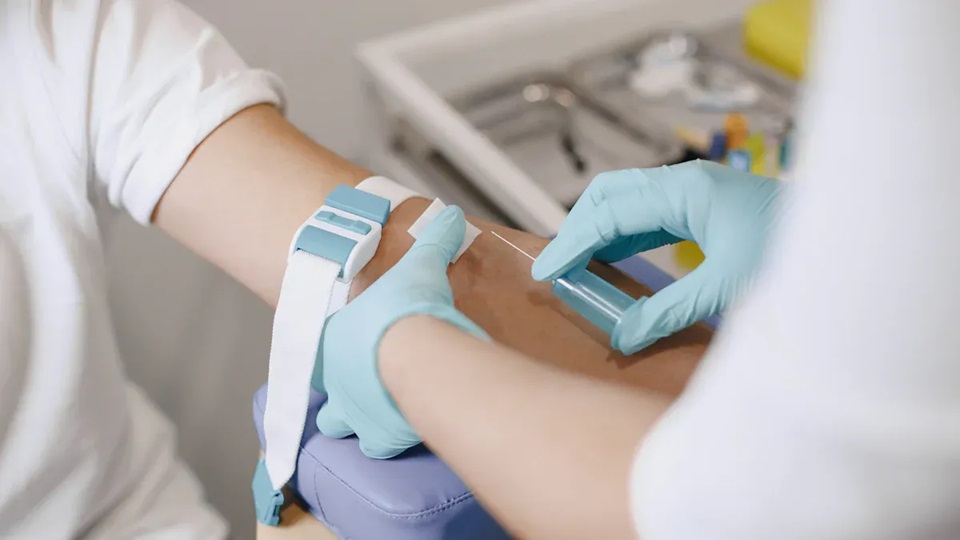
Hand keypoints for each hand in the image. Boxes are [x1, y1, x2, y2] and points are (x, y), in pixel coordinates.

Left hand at [316, 205, 487, 457]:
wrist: (416, 349)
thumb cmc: (405, 307)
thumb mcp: (420, 264)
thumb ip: (433, 240)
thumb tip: (449, 216)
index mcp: (332, 341)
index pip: (319, 350)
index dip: (335, 352)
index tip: (356, 348)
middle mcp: (334, 382)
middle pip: (325, 398)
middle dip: (343, 397)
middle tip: (369, 387)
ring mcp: (354, 413)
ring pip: (341, 428)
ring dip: (360, 422)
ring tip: (385, 412)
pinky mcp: (381, 437)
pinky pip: (380, 448)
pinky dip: (391, 440)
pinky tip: (410, 429)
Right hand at [532, 160, 782, 352]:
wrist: (847, 238)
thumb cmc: (794, 256)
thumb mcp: (727, 288)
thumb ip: (668, 312)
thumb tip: (621, 337)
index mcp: (685, 191)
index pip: (609, 211)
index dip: (572, 242)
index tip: (546, 272)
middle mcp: (685, 183)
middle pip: (610, 194)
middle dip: (578, 229)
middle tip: (558, 269)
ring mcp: (696, 192)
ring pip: (627, 202)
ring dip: (599, 232)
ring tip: (577, 269)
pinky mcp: (705, 207)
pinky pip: (649, 215)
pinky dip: (623, 236)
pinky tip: (614, 262)